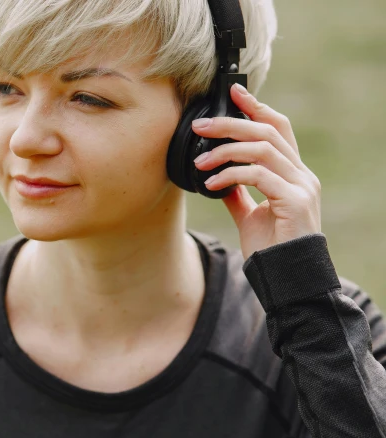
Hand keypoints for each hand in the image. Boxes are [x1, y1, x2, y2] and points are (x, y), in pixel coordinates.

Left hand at [190, 83, 321, 260]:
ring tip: (199, 161)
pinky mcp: (294, 201)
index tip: (233, 93)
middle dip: (231, 123)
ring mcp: (301, 187)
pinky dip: (230, 175)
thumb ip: (238, 193)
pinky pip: (258, 176)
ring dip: (225, 150)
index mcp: (293, 174)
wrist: (288, 280)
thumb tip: (218, 177)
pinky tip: (210, 183)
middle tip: (200, 124)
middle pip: (268, 131)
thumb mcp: (250, 215)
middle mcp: (302, 175)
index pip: (279, 128)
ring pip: (262, 148)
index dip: (257, 107)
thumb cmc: (271, 249)